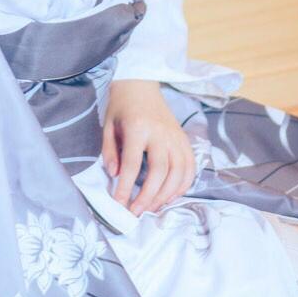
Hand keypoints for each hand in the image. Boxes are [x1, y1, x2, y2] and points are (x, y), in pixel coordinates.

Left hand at [102, 80, 195, 215]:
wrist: (141, 84)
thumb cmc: (121, 107)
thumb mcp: (108, 126)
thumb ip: (110, 152)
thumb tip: (115, 176)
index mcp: (138, 128)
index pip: (133, 164)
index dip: (125, 187)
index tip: (119, 204)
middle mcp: (160, 133)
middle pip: (160, 171)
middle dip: (148, 196)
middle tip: (137, 212)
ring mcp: (175, 136)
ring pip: (178, 171)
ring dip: (166, 194)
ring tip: (152, 207)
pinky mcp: (184, 139)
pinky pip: (190, 166)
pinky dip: (183, 184)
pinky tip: (171, 196)